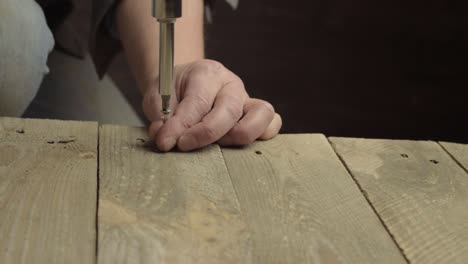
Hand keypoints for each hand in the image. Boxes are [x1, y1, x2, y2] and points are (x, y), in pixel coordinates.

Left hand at [143, 59, 281, 151]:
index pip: (198, 101)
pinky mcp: (257, 116)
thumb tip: (165, 138)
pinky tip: (237, 146)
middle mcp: (231, 85)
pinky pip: (272, 124)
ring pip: (262, 115)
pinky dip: (261, 136)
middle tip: (184, 145)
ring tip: (217, 147)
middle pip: (229, 109)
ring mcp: (247, 100)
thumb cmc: (173, 91)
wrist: (185, 84)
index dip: (182, 124)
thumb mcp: (157, 97)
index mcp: (207, 73)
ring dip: (240, 135)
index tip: (166, 141)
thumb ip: (160, 116)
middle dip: (206, 133)